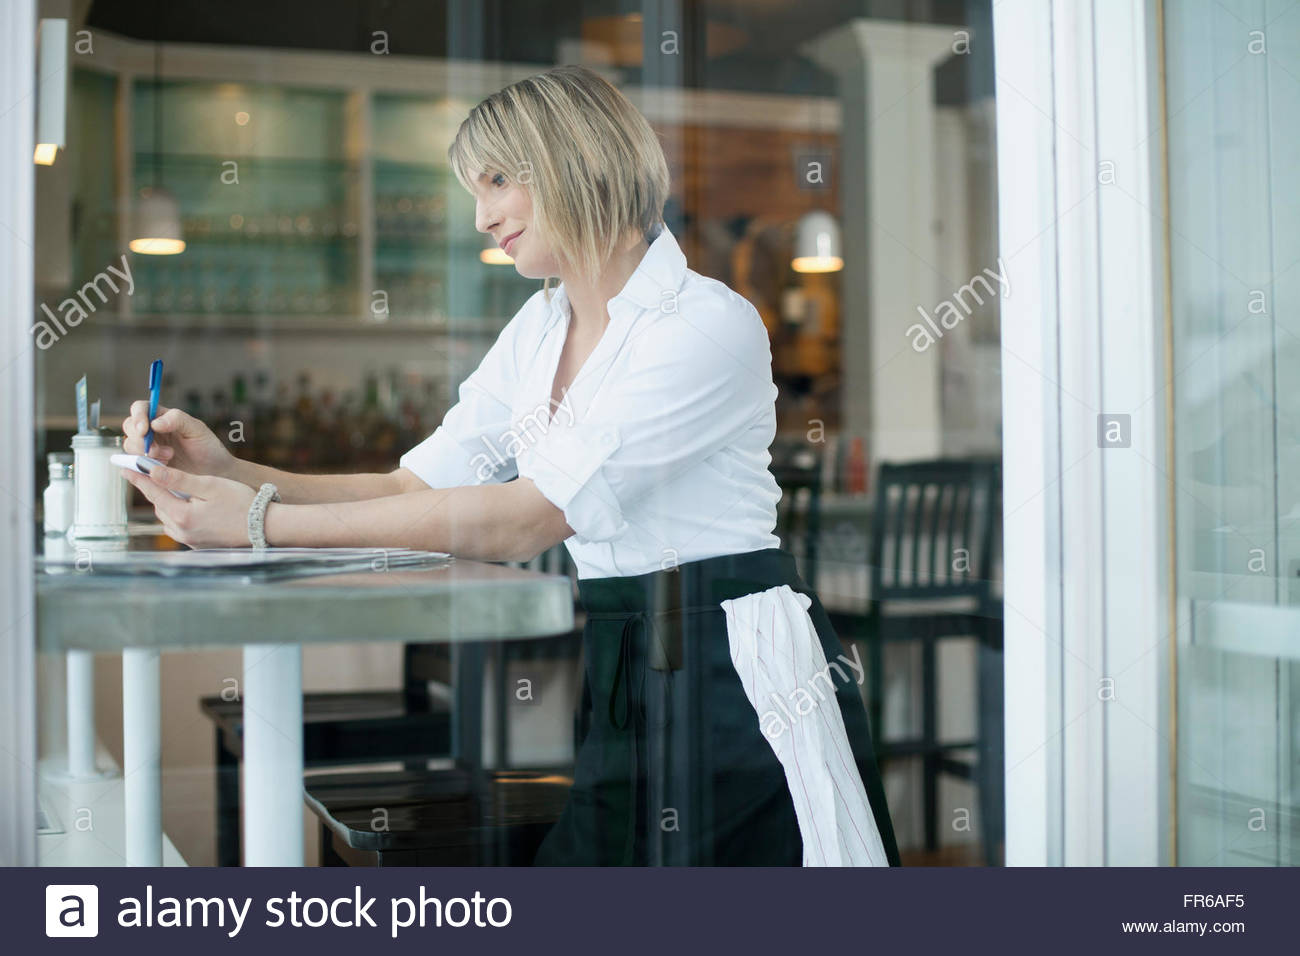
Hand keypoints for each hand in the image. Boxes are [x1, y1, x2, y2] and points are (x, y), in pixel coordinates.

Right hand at [121, 402, 235, 479]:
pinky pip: (134, 463)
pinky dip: (143, 465)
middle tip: (155, 451)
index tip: (144, 430)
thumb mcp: (197, 429)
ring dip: (143, 453)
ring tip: (168, 458)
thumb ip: (177, 420)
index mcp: (162, 417)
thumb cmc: (208, 447)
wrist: (215, 472)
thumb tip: (155, 422)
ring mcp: (148, 448)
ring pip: (130, 445)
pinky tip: (162, 467)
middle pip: (130, 427)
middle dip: (139, 439)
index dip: (138, 416)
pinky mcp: (148, 465)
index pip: (140, 408)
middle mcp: (152, 431)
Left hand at [122, 461, 256, 548]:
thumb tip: (152, 471)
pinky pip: (179, 526)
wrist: (264, 528)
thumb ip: (179, 479)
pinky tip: (192, 507)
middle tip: (155, 473)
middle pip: (159, 504)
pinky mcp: (196, 544)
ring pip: (168, 516)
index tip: (124, 466)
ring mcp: (188, 540)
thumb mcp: (210, 485)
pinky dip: (180, 514)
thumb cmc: (241, 503)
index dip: (138, 477)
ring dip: (169, 502)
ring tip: (179, 490)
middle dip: (157, 489)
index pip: (152, 491)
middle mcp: (180, 530)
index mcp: (181, 514)